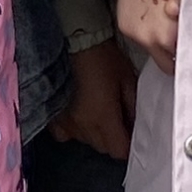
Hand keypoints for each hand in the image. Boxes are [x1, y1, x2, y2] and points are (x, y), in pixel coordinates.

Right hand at [51, 36, 136, 160]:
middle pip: (103, 147)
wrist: (76, 40)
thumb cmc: (104, 58)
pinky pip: (66, 133)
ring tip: (99, 112)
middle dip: (113, 138)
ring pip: (86, 140)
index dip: (128, 146)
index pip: (119, 151)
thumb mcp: (128, 80)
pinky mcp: (54, 115)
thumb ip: (134, 109)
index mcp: (103, 118)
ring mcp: (66, 122)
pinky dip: (74, 128)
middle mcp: (83, 125)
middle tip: (118, 119)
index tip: (131, 133)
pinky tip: (79, 114)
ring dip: (95, 132)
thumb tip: (137, 127)